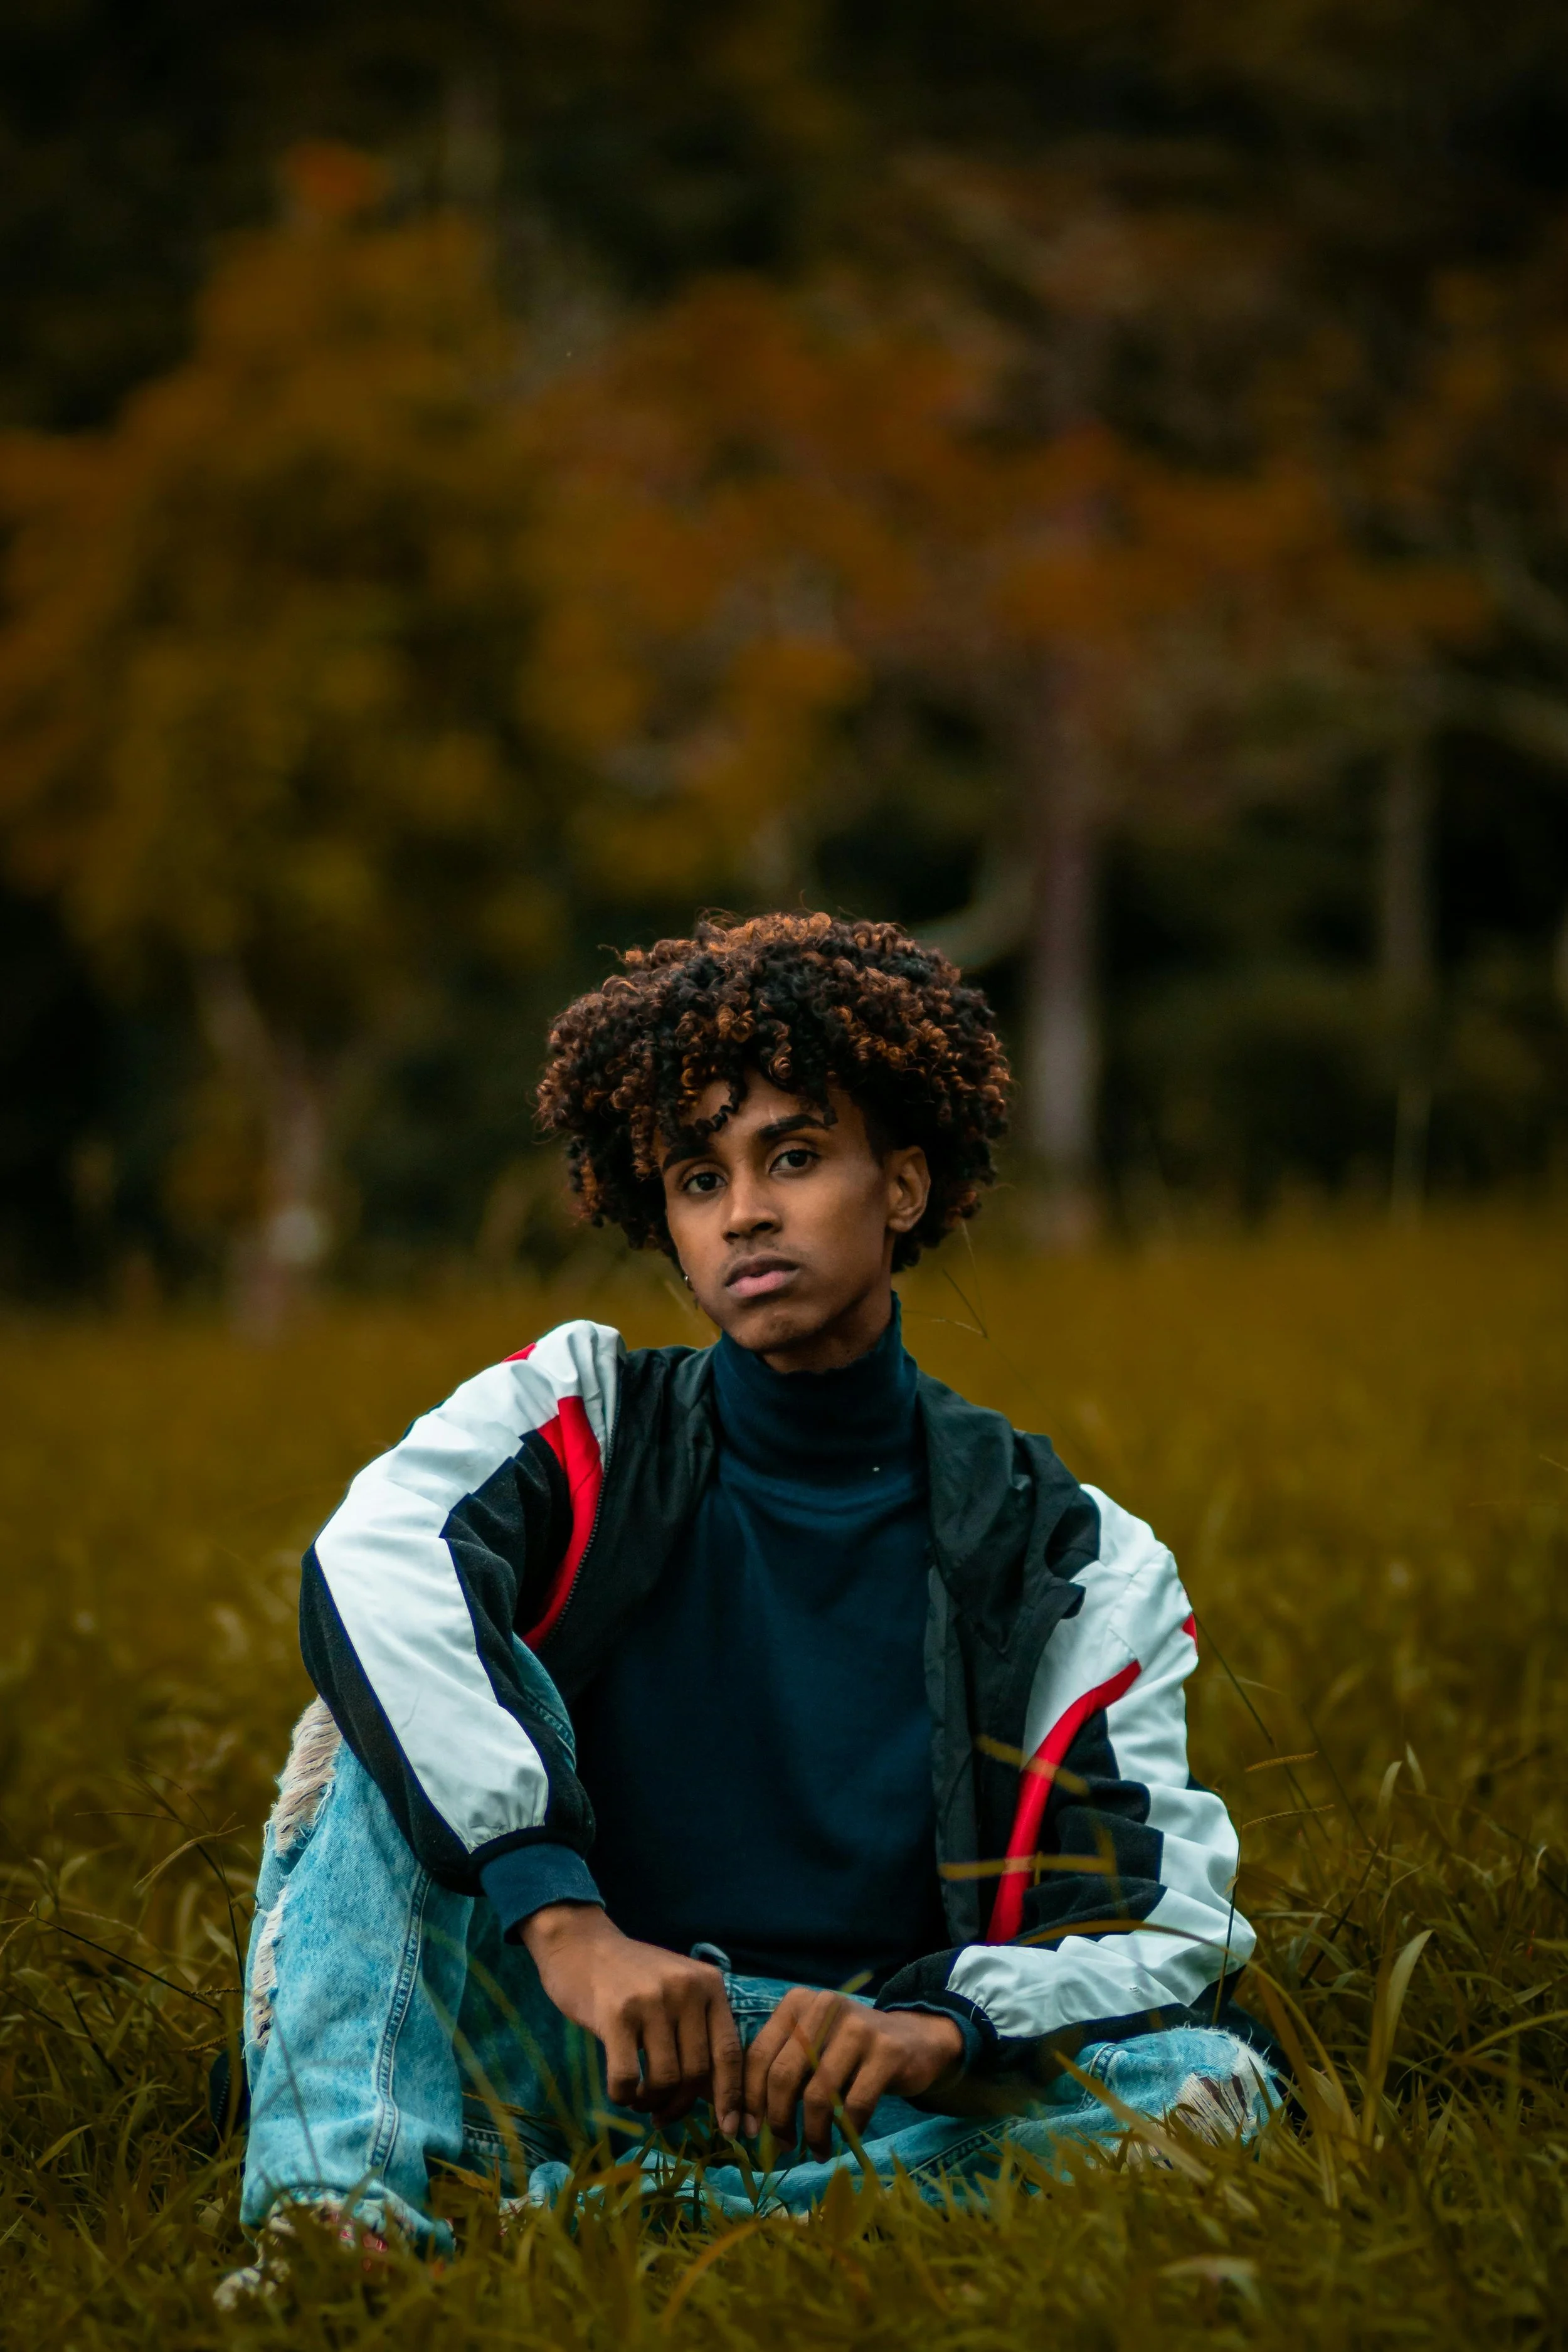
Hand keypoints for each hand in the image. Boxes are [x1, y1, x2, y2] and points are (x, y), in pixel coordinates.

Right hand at [521, 1903, 742, 2131]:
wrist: (581, 1944)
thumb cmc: (633, 1977)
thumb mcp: (678, 1992)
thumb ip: (699, 2032)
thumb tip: (717, 2099)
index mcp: (709, 1984)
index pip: (730, 2052)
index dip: (731, 2097)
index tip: (731, 2130)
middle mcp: (686, 1989)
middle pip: (696, 2073)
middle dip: (680, 2105)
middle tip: (662, 2114)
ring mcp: (651, 2000)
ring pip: (665, 2080)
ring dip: (651, 2103)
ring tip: (640, 2099)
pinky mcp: (616, 2014)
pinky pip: (628, 2079)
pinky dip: (624, 2097)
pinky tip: (620, 2091)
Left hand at [741, 1989, 963, 2158]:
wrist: (914, 2040)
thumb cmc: (849, 2051)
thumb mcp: (812, 2046)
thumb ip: (781, 2069)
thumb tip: (747, 2122)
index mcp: (798, 2003)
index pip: (759, 2055)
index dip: (749, 2098)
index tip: (748, 2131)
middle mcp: (825, 2007)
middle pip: (783, 2075)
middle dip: (777, 2119)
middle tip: (782, 2146)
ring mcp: (858, 2028)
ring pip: (818, 2094)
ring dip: (813, 2133)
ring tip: (815, 2150)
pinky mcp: (887, 2052)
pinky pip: (855, 2105)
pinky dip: (845, 2132)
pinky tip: (843, 2141)